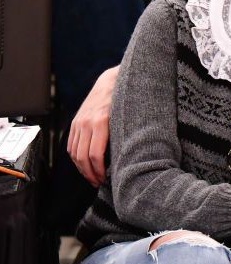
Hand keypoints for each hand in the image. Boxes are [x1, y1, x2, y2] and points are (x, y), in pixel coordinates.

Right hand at [67, 66, 118, 186]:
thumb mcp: (128, 117)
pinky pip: (71, 144)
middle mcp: (87, 122)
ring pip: (74, 152)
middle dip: (90, 173)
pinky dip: (75, 158)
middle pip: (83, 157)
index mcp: (101, 122)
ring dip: (82, 168)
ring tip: (92, 177)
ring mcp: (79, 121)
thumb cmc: (126, 100)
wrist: (112, 80)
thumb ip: (123, 135)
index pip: (95, 155)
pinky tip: (84, 165)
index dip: (99, 171)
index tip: (105, 180)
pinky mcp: (76, 121)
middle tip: (99, 183)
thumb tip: (125, 159)